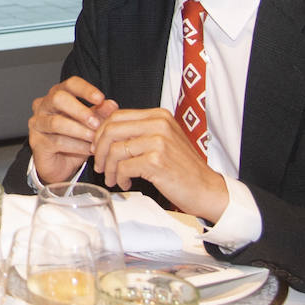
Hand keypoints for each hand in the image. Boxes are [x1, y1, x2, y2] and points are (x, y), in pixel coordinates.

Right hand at [27, 76, 119, 183]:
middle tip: (96, 123)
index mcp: (57, 95)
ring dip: (79, 131)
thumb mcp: (91, 125)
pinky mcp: (37, 142)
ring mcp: (37, 123)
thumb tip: (112, 104)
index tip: (101, 99)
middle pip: (58, 98)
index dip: (85, 89)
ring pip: (57, 122)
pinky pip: (57, 141)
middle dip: (80, 110)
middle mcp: (43, 106)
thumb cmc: (75, 140)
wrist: (61, 166)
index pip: (70, 84)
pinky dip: (77, 146)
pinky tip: (89, 150)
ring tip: (95, 138)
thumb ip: (100, 114)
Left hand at [91, 107, 228, 220]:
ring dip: (108, 168)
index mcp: (158, 115)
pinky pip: (123, 167)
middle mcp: (159, 124)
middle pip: (111, 130)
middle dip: (99, 150)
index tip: (98, 149)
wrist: (206, 189)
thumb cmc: (181, 168)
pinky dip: (119, 178)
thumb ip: (137, 132)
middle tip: (100, 165)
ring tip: (112, 178)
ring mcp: (158, 141)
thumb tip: (102, 129)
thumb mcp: (161, 141)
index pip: (116, 116)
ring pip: (115, 150)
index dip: (100, 134)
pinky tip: (126, 183)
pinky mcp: (156, 161)